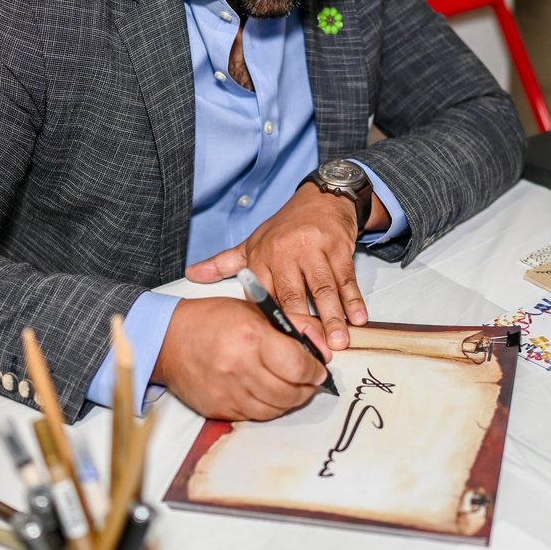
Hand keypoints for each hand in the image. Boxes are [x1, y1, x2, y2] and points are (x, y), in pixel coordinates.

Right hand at [153, 297, 330, 420]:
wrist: (168, 340)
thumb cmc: (212, 320)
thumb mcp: (255, 311)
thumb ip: (293, 326)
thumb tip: (323, 348)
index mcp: (252, 338)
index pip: (298, 366)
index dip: (315, 370)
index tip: (318, 369)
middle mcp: (240, 368)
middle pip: (290, 393)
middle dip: (307, 389)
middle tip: (309, 381)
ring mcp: (228, 392)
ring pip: (275, 409)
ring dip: (289, 401)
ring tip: (291, 387)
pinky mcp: (220, 409)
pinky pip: (255, 416)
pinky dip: (268, 407)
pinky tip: (267, 394)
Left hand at [185, 183, 367, 349]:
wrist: (321, 198)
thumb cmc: (285, 228)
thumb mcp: (252, 243)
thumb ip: (224, 263)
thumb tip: (192, 274)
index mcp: (262, 257)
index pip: (266, 295)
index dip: (274, 322)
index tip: (280, 346)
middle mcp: (286, 252)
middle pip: (296, 295)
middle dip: (306, 324)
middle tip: (314, 351)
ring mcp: (314, 249)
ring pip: (324, 288)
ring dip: (333, 317)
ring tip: (340, 342)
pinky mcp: (338, 246)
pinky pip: (346, 277)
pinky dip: (354, 299)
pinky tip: (359, 318)